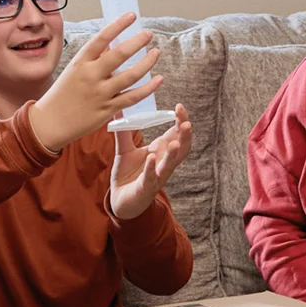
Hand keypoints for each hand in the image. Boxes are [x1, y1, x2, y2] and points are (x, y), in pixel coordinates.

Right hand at [28, 13, 162, 151]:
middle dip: (137, 42)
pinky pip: (133, 97)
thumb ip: (93, 59)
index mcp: (80, 62)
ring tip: (156, 53)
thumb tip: (112, 45)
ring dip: (147, 63)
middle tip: (148, 34)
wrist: (50, 122)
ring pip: (130, 76)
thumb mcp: (73, 70)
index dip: (118, 25)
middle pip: (119, 55)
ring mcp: (100, 93)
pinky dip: (148, 88)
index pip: (102, 38)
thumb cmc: (62, 94)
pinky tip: (158, 79)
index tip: (132, 16)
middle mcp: (91, 76)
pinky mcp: (108, 109)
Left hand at [109, 104, 192, 219]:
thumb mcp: (125, 149)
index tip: (180, 106)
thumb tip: (118, 109)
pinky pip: (151, 177)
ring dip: (174, 154)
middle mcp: (163, 162)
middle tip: (187, 123)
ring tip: (175, 142)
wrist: (121, 200)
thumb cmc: (128, 174)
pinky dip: (152, 168)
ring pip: (170, 165)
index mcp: (162, 150)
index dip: (181, 120)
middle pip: (181, 148)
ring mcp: (157, 175)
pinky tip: (152, 158)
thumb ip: (123, 131)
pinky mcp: (145, 187)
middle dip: (185, 136)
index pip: (176, 133)